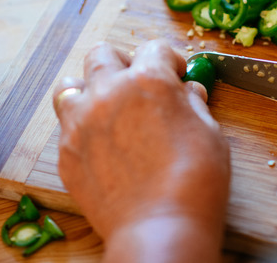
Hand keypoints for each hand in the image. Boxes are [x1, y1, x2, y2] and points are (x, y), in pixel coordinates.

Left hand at [53, 40, 229, 260]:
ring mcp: (81, 122)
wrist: (160, 227)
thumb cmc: (195, 181)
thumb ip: (192, 104)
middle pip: (103, 53)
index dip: (169, 59)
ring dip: (90, 89)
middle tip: (138, 84)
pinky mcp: (66, 152)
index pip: (154, 47)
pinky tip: (102, 145)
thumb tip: (187, 92)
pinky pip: (66, 126)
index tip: (175, 74)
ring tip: (108, 108)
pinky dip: (82, 127)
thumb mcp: (210, 132)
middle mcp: (109, 92)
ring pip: (71, 84)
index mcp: (149, 80)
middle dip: (123, 63)